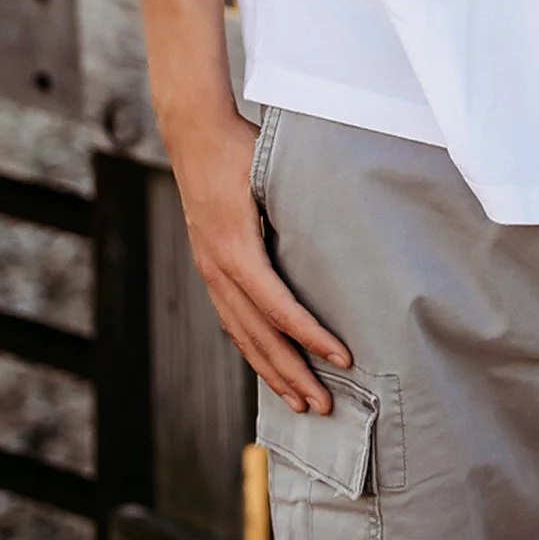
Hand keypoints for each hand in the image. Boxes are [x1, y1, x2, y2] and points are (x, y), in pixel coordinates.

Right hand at [170, 107, 349, 412]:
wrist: (195, 133)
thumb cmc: (244, 148)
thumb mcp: (274, 171)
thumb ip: (301, 202)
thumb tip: (344, 229)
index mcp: (235, 248)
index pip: (278, 307)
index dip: (310, 336)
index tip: (342, 357)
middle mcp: (218, 267)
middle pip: (258, 335)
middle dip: (292, 373)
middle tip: (324, 406)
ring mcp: (210, 270)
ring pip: (242, 335)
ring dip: (272, 372)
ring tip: (300, 402)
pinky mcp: (211, 267)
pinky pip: (233, 320)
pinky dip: (254, 349)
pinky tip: (271, 367)